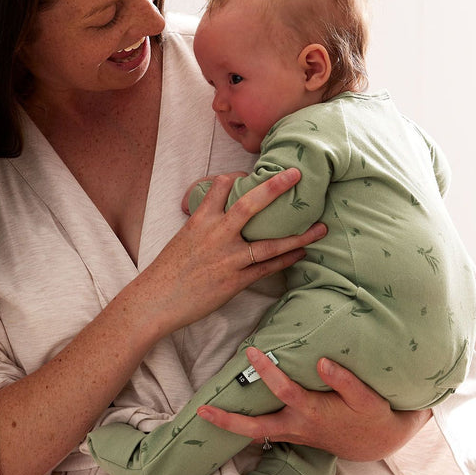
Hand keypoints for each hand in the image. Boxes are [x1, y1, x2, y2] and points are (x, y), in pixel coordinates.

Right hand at [141, 168, 326, 334]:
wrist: (154, 301)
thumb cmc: (167, 272)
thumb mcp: (182, 239)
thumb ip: (203, 226)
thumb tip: (219, 219)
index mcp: (200, 220)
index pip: (222, 185)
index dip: (239, 176)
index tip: (253, 173)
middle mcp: (216, 234)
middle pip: (251, 204)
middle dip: (275, 187)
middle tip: (297, 174)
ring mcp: (228, 258)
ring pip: (270, 242)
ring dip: (298, 235)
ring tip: (320, 227)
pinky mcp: (235, 281)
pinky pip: (268, 268)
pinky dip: (287, 260)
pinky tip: (302, 253)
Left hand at [196, 347, 431, 460]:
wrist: (374, 442)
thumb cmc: (370, 415)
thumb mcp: (366, 397)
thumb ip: (345, 380)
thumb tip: (321, 361)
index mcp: (312, 413)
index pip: (283, 391)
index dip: (267, 371)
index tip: (252, 351)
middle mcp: (296, 426)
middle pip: (254, 427)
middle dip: (227, 421)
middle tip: (201, 412)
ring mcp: (292, 434)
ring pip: (255, 433)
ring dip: (230, 424)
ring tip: (205, 413)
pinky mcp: (292, 435)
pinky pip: (262, 432)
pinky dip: (245, 425)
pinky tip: (230, 414)